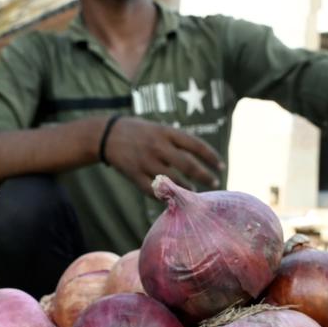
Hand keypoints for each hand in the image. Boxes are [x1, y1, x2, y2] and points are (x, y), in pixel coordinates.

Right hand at [102, 117, 223, 194]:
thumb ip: (177, 142)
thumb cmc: (138, 131)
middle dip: (205, 176)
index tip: (221, 166)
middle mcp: (158, 146)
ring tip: (193, 191)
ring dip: (187, 189)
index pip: (196, 145)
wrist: (106, 135)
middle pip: (188, 165)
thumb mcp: (159, 129)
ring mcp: (146, 161)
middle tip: (214, 183)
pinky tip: (172, 198)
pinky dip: (165, 196)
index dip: (211, 157)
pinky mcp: (134, 174)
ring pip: (173, 181)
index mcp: (166, 132)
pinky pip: (154, 191)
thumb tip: (200, 160)